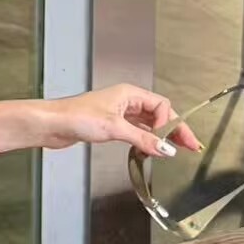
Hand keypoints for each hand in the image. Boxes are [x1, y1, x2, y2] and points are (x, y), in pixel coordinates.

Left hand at [38, 83, 200, 159]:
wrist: (52, 125)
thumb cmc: (76, 116)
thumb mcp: (115, 128)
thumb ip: (143, 140)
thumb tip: (166, 148)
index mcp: (130, 94)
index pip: (162, 106)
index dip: (170, 124)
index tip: (172, 142)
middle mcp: (126, 101)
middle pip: (159, 114)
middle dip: (174, 129)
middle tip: (190, 145)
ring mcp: (119, 114)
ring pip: (148, 124)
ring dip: (161, 136)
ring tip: (176, 149)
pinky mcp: (111, 126)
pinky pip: (137, 132)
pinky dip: (146, 140)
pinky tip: (152, 149)